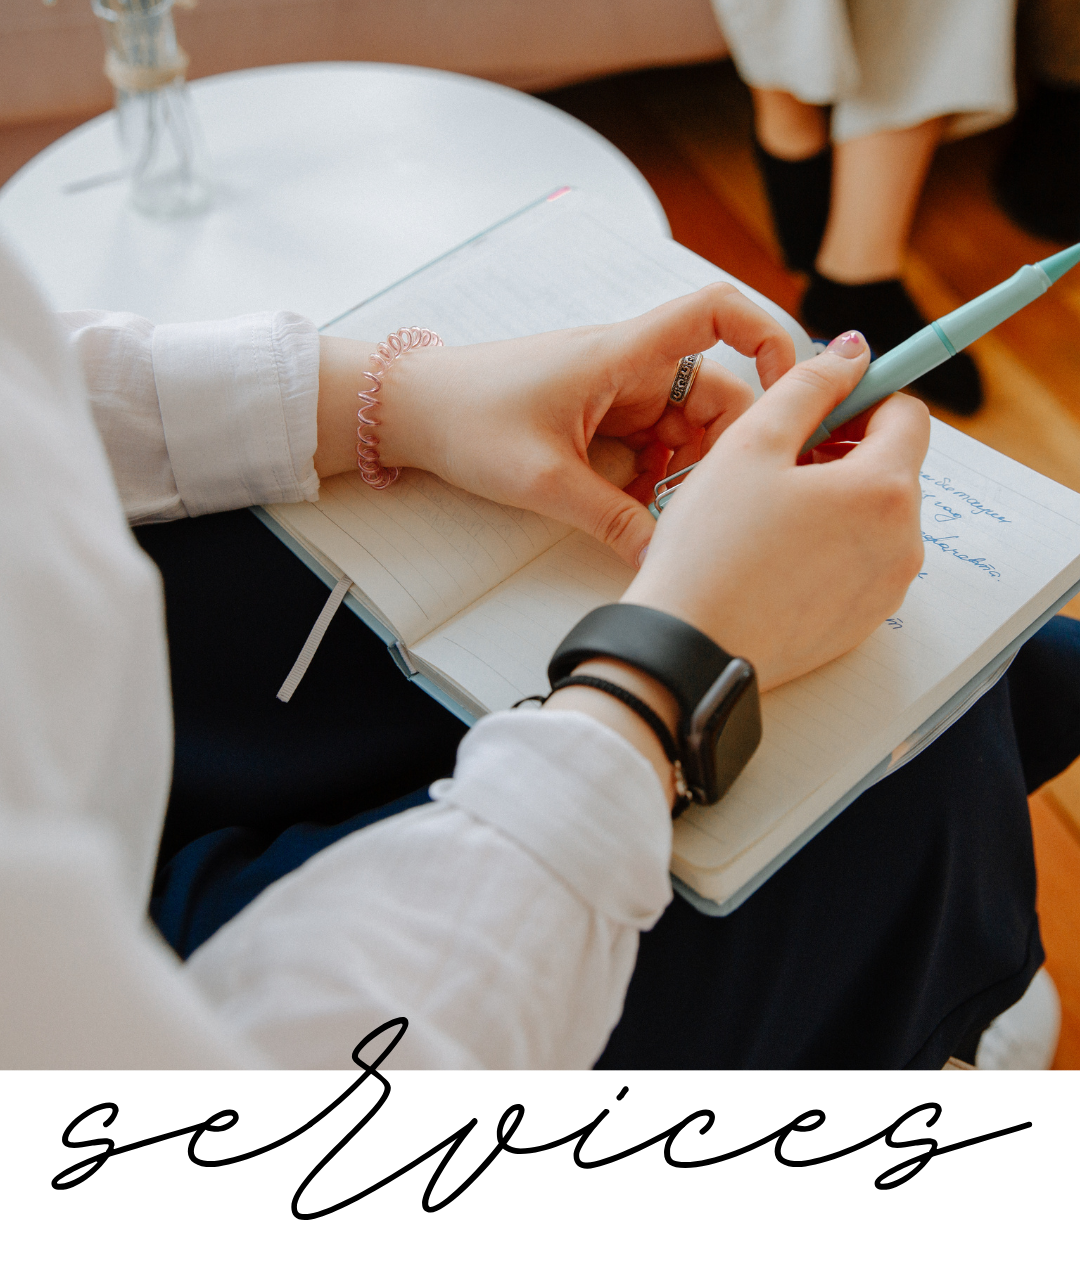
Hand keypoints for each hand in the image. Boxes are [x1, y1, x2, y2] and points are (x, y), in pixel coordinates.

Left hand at [314, 283, 794, 568]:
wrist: (409, 410)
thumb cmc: (467, 419)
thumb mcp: (545, 481)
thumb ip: (613, 520)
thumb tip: (663, 560)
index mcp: (623, 354)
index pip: (717, 312)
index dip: (768, 336)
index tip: (791, 389)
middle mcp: (629, 365)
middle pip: (714, 393)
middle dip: (720, 450)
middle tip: (704, 505)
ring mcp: (615, 392)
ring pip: (684, 428)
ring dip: (683, 472)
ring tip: (658, 515)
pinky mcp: (599, 418)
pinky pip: (650, 445)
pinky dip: (653, 478)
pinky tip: (633, 512)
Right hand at [622, 331, 930, 692]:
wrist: (689, 649)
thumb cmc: (711, 548)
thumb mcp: (752, 443)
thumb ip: (809, 385)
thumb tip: (852, 352)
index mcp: (884, 489)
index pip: (907, 414)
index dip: (861, 398)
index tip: (817, 408)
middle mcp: (902, 542)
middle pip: (892, 467)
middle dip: (844, 452)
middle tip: (777, 463)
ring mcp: (886, 589)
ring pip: (874, 517)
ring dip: (835, 500)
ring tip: (768, 513)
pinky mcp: (862, 623)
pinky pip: (859, 563)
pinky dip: (829, 547)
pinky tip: (774, 556)